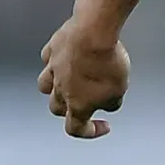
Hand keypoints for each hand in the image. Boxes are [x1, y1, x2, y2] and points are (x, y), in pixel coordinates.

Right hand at [38, 13, 129, 138]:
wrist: (93, 32)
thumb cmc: (105, 62)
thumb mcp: (119, 90)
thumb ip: (112, 102)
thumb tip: (108, 103)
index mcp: (77, 105)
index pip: (75, 128)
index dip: (90, 132)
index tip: (101, 127)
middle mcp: (60, 89)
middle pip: (57, 108)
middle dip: (69, 109)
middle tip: (83, 104)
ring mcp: (53, 68)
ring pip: (45, 85)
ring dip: (55, 88)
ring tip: (67, 84)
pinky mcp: (53, 48)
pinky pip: (49, 59)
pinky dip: (55, 61)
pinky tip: (65, 58)